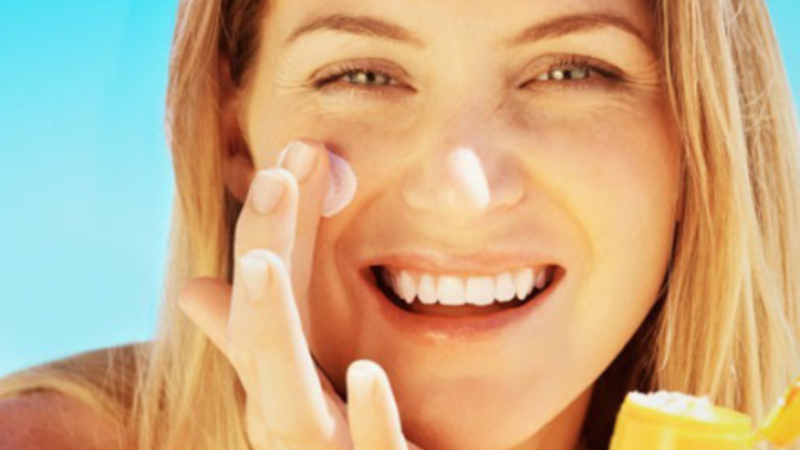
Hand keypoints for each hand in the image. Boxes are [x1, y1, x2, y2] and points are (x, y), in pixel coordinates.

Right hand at [177, 140, 421, 449]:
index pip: (264, 297)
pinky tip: (370, 373)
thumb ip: (258, 340)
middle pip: (263, 339)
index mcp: (279, 385)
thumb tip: (198, 287)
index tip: (297, 154)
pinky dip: (368, 418)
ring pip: (293, 407)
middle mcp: (290, 419)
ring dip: (275, 335)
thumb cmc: (339, 447)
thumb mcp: (299, 392)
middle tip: (277, 174)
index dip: (272, 227)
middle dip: (266, 254)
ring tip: (266, 266)